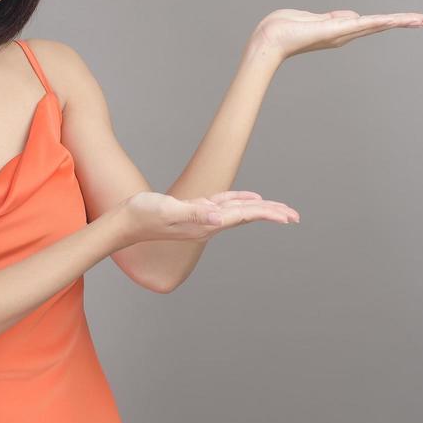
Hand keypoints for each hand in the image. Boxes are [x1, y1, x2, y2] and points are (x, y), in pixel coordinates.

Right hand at [115, 190, 299, 244]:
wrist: (126, 222)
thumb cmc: (144, 215)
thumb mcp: (170, 210)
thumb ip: (195, 214)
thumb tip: (219, 219)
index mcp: (207, 223)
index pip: (245, 216)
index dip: (268, 214)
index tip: (288, 217)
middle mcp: (209, 223)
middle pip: (248, 215)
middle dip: (272, 214)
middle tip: (296, 216)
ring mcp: (203, 218)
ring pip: (239, 211)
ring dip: (260, 209)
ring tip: (281, 211)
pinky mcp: (195, 211)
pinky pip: (224, 205)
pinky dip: (240, 200)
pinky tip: (249, 199)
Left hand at [250, 8, 422, 62]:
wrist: (269, 39)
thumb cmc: (283, 29)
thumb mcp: (312, 18)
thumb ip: (332, 16)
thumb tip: (352, 15)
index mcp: (339, 29)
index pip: (370, 23)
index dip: (391, 21)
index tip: (410, 20)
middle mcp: (344, 34)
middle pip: (380, 26)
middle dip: (404, 23)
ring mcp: (342, 33)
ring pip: (377, 25)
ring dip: (400, 21)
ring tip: (422, 19)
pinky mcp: (336, 29)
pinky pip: (361, 24)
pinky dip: (379, 21)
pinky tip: (395, 19)